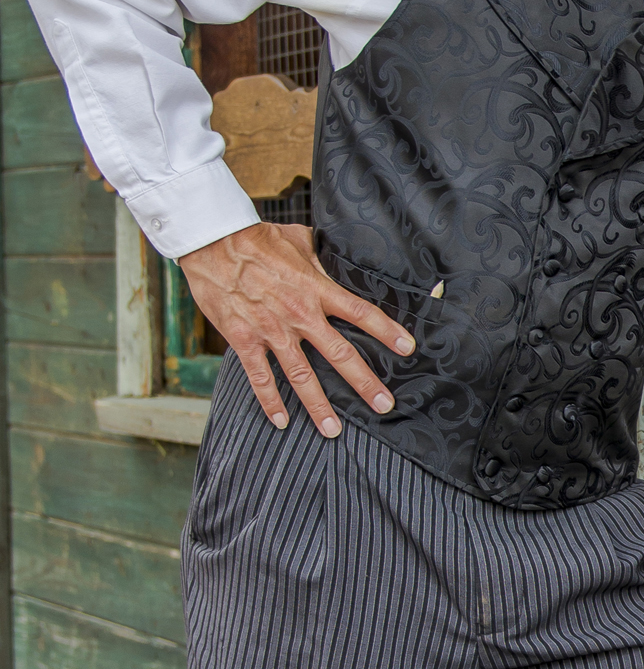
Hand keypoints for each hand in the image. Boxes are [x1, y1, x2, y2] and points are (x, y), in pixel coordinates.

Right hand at [178, 222, 413, 437]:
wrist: (212, 243)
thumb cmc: (257, 239)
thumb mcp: (299, 241)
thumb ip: (321, 258)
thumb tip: (337, 261)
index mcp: (316, 289)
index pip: (360, 312)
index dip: (386, 331)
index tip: (407, 348)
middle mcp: (299, 315)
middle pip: (339, 354)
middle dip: (364, 383)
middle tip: (383, 405)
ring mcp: (271, 331)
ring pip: (301, 376)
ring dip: (318, 405)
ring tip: (333, 430)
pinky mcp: (244, 340)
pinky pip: (259, 377)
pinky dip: (270, 401)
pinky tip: (281, 421)